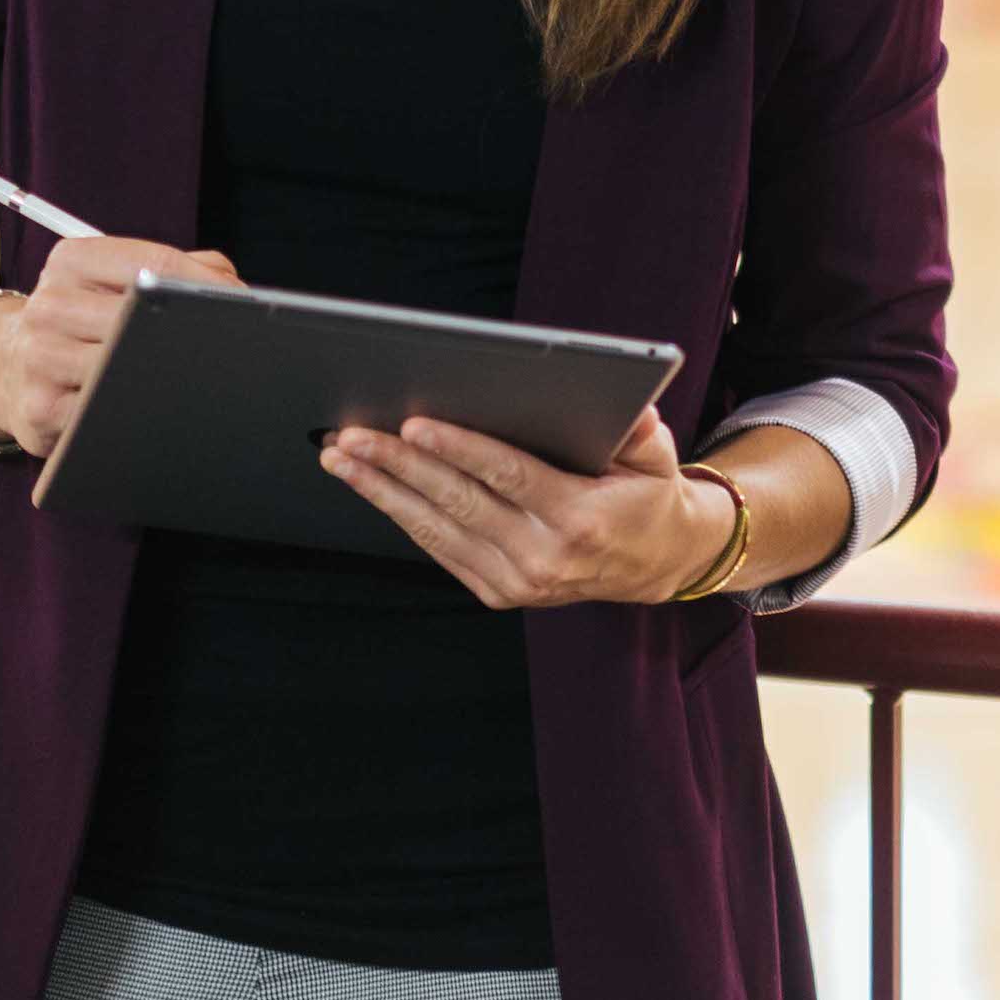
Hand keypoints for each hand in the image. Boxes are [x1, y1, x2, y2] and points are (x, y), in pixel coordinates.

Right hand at [0, 236, 239, 455]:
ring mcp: (40, 359)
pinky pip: (108, 413)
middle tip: (230, 347)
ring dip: (170, 377)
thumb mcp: (113, 277)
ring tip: (195, 378)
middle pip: (144, 319)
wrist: (2, 368)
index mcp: (72, 261)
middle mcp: (49, 305)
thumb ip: (180, 269)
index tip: (245, 305)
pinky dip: (139, 412)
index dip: (209, 288)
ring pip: (129, 369)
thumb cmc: (82, 319)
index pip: (156, 265)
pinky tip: (154, 408)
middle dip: (193, 334)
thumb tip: (235, 292)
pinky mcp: (41, 409)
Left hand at [321, 407, 731, 608]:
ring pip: (436, 530)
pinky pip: (440, 550)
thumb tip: (631, 405)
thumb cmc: (646, 497)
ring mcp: (517, 582)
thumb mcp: (657, 460)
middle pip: (457, 503)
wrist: (654, 564)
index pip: (508, 477)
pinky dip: (403, 517)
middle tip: (352, 436)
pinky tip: (374, 487)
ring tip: (342, 459)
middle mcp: (544, 558)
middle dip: (398, 466)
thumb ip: (642, 432)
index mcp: (580, 520)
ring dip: (383, 492)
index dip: (459, 450)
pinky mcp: (499, 594)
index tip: (414, 425)